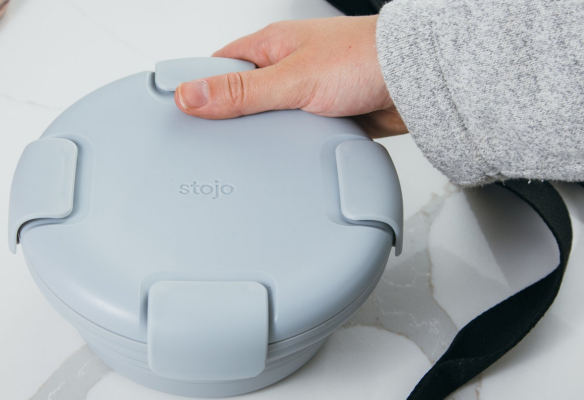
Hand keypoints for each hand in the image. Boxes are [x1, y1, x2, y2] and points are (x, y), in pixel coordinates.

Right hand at [174, 16, 406, 138]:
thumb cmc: (366, 59)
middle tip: (207, 145)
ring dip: (261, 137)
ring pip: (266, 120)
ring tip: (245, 157)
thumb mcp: (291, 78)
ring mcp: (304, 93)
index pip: (216, 66)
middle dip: (226, 120)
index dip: (194, 88)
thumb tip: (190, 95)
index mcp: (269, 45)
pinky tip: (282, 160)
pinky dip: (287, 148)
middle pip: (238, 97)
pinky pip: (293, 135)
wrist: (418, 83)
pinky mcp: (322, 116)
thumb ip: (240, 91)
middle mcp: (284, 67)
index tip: (174, 112)